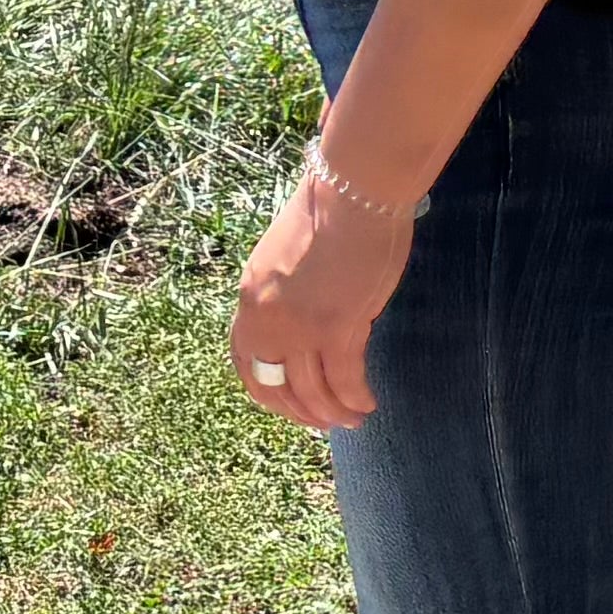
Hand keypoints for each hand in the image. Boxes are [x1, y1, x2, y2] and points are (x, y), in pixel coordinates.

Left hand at [231, 162, 413, 432]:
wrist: (353, 190)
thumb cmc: (330, 210)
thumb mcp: (286, 256)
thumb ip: (284, 292)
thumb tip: (302, 318)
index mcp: (250, 297)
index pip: (245, 361)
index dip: (265, 390)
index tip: (286, 403)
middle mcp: (267, 319)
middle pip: (275, 385)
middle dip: (299, 411)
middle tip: (322, 423)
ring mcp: (300, 328)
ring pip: (310, 392)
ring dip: (331, 413)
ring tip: (351, 420)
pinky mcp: (337, 329)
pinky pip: (343, 380)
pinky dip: (355, 398)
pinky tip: (367, 404)